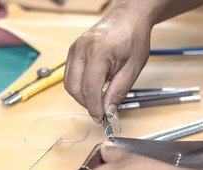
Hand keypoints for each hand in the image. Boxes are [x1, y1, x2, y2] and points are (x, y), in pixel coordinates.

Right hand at [64, 3, 152, 121]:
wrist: (128, 18)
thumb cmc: (133, 37)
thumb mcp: (132, 69)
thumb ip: (118, 92)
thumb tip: (108, 111)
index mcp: (98, 52)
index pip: (89, 89)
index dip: (94, 108)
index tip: (101, 118)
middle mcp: (81, 50)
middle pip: (74, 88)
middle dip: (87, 103)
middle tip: (101, 111)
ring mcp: (74, 49)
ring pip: (69, 83)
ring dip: (82, 96)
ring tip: (98, 99)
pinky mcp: (73, 51)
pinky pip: (70, 75)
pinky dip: (79, 86)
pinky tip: (93, 88)